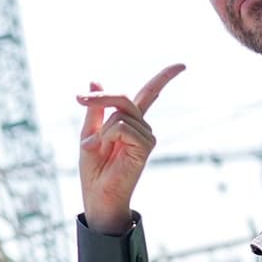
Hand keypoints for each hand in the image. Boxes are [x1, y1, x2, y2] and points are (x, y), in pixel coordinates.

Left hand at [75, 63, 184, 234]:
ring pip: (119, 114)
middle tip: (78, 99)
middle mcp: (141, 127)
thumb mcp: (89, 133)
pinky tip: (107, 151)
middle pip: (123, 98)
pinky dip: (107, 136)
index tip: (182, 65)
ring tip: (99, 149)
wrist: (97, 195)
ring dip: (101, 131)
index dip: (165, 78)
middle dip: (101, 98)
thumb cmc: (93, 169)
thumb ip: (95, 109)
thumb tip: (95, 81)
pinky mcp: (145, 145)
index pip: (150, 95)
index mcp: (129, 122)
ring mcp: (146, 136)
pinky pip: (121, 126)